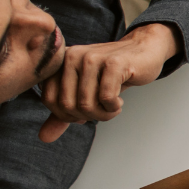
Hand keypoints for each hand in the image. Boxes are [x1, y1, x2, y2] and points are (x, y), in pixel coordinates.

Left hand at [38, 23, 179, 142]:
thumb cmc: (113, 73)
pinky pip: (106, 97)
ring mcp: (92, 57)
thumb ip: (64, 113)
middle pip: (68, 105)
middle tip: (103, 112)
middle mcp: (72, 56)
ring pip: (86, 103)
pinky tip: (119, 102)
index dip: (67, 115)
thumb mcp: (86, 92)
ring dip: (103, 115)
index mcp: (61, 62)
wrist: (144, 51)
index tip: (85, 113)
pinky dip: (113, 107)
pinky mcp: (114, 63)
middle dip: (87, 116)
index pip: (49, 99)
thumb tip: (45, 137)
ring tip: (112, 108)